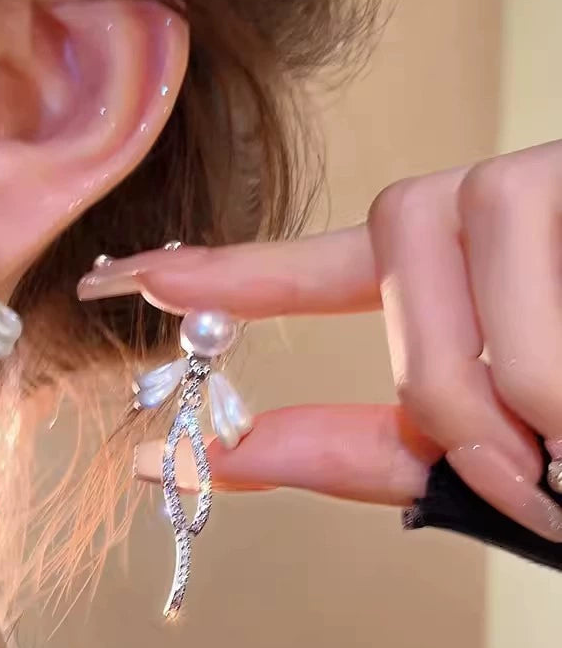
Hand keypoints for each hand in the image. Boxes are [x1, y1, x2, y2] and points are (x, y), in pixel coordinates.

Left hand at [79, 139, 561, 541]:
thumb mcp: (485, 458)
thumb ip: (360, 452)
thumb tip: (217, 460)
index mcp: (441, 279)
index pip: (302, 266)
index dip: (219, 275)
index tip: (127, 275)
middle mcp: (472, 213)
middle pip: (386, 277)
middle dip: (439, 392)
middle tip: (512, 467)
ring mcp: (525, 180)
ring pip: (444, 279)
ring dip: (503, 391)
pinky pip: (525, 261)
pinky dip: (551, 366)